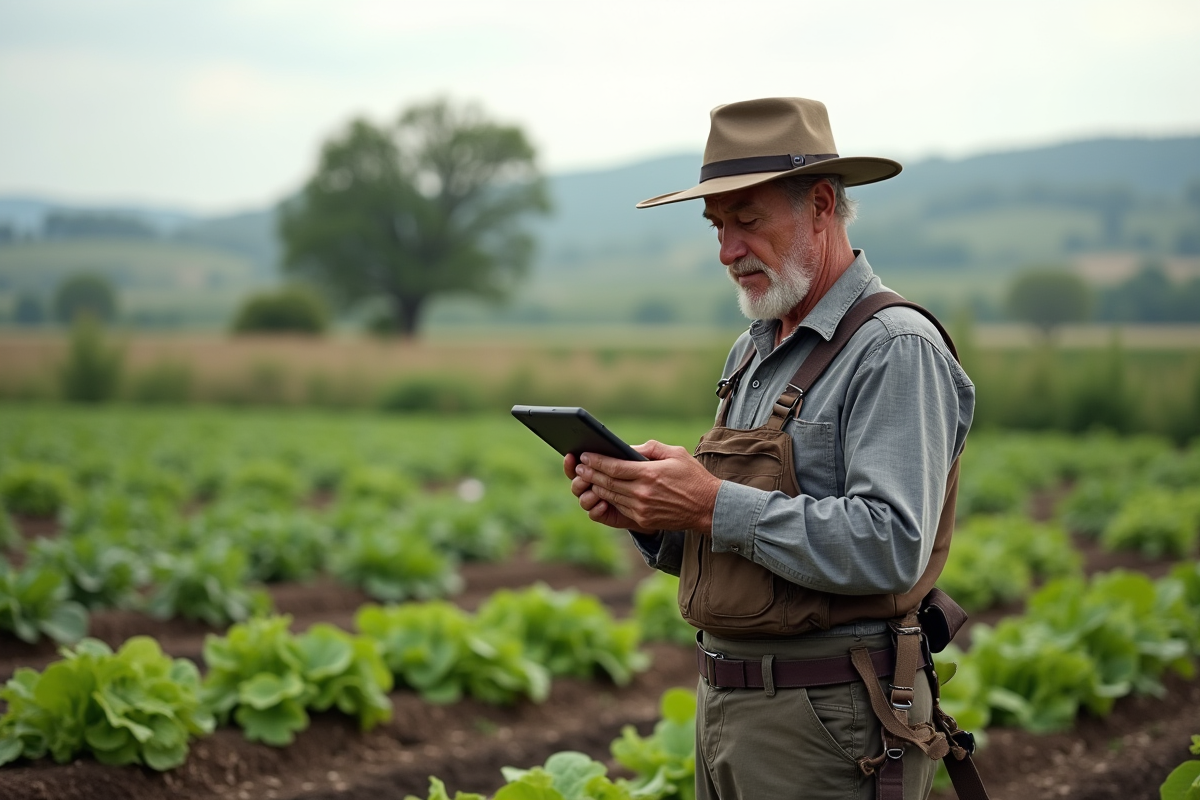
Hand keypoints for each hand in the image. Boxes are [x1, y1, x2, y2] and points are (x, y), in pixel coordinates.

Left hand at [570, 440, 720, 533]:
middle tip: (578, 466)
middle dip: (590, 473)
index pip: (614, 467)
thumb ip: (650, 448)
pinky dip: (608, 499)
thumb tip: (628, 447)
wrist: (708, 508)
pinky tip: (602, 491)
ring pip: (610, 496)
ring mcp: (642, 509)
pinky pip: (619, 508)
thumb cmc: (693, 477)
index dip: (596, 461)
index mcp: (649, 474)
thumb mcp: (676, 453)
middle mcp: (642, 493)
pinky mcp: (643, 520)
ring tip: (586, 478)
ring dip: (595, 486)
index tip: (584, 455)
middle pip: (607, 482)